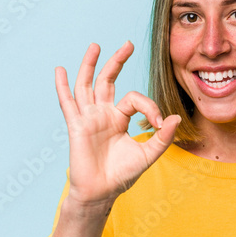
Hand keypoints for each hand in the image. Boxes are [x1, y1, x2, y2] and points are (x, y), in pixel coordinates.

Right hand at [55, 42, 179, 205]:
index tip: (157, 123)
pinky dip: (63, 87)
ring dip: (90, 65)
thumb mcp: (148, 154)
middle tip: (128, 44)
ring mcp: (88, 118)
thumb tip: (175, 118)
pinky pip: (68, 103)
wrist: (101, 192)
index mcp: (119, 118)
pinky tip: (60, 70)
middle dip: (117, 61)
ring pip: (87, 85)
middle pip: (108, 81)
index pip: (134, 99)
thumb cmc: (122, 175)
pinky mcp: (77, 126)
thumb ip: (162, 137)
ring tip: (96, 46)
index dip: (149, 106)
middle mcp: (103, 114)